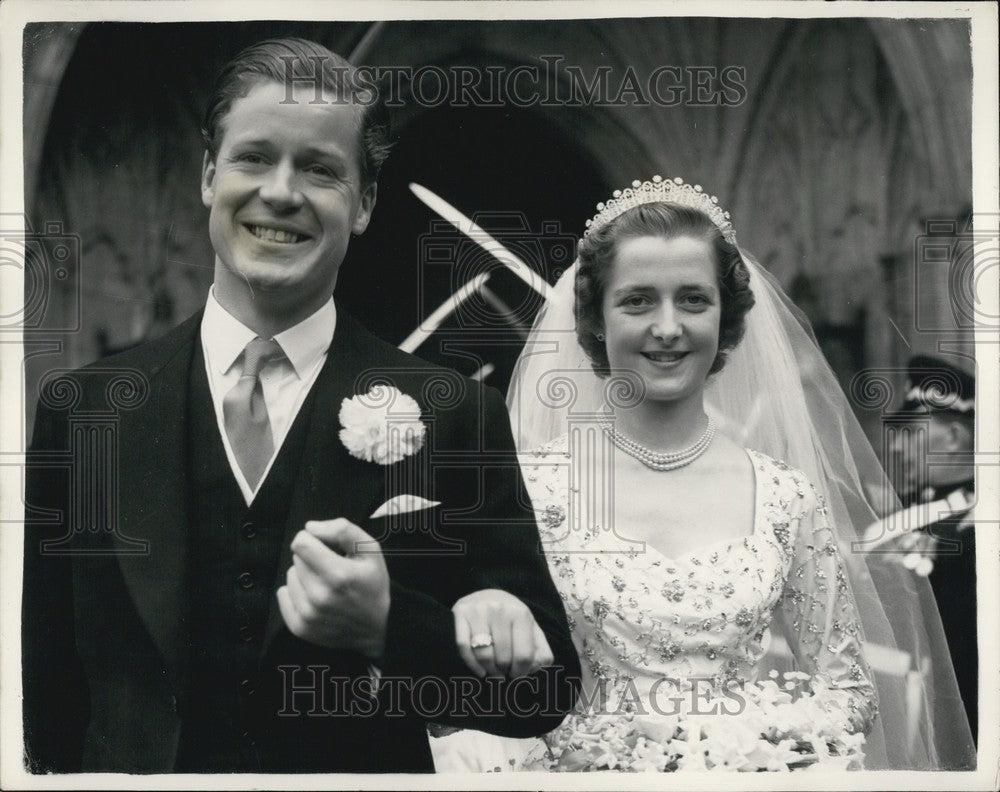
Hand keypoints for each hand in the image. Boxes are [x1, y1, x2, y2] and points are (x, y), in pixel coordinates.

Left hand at [276, 519, 389, 659]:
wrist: (377, 627)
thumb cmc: (373, 584)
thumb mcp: (371, 550)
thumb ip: (343, 530)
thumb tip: (310, 527)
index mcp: (339, 575)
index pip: (301, 544)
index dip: (313, 539)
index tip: (326, 546)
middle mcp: (320, 597)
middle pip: (296, 559)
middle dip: (311, 558)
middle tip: (331, 567)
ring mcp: (309, 615)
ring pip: (290, 576)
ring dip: (304, 575)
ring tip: (325, 583)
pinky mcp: (300, 628)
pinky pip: (283, 595)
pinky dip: (295, 592)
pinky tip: (313, 597)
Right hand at [452, 589, 553, 678]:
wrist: (486, 595)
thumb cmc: (511, 618)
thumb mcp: (532, 630)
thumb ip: (541, 651)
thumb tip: (534, 668)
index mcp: (521, 614)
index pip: (524, 656)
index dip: (521, 672)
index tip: (517, 675)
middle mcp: (499, 609)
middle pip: (503, 658)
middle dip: (504, 672)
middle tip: (504, 673)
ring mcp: (478, 610)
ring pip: (483, 655)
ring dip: (489, 670)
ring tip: (492, 672)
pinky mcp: (460, 613)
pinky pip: (463, 647)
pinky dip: (471, 664)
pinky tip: (480, 670)